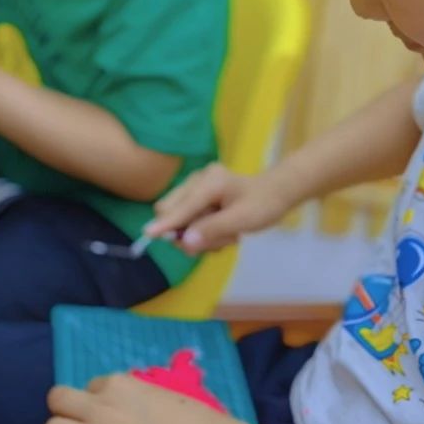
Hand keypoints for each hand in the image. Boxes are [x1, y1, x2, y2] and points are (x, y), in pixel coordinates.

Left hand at [45, 374, 240, 423]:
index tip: (113, 413)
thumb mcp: (157, 391)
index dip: (99, 399)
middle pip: (56, 400)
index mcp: (118, 384)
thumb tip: (118, 403)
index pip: (90, 385)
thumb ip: (132, 395)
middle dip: (67, 411)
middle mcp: (100, 408)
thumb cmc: (194, 421)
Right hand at [145, 163, 296, 254]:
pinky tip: (222, 232)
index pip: (181, 206)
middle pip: (171, 211)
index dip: (166, 224)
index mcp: (209, 182)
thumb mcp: (242, 220)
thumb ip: (212, 230)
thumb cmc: (263, 205)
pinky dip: (201, 232)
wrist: (276, 193)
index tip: (148, 235)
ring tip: (226, 236)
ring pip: (178, 219)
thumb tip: (185, 242)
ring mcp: (195, 187)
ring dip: (199, 235)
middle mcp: (197, 180)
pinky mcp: (196, 197)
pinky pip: (186, 220)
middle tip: (216, 243)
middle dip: (188, 232)